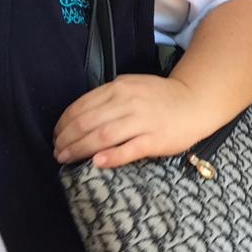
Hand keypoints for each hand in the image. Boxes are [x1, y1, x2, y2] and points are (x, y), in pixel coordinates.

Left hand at [53, 74, 213, 168]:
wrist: (196, 102)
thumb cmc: (161, 99)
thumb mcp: (133, 88)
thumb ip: (108, 99)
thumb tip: (78, 118)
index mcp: (120, 88)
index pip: (81, 106)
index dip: (63, 123)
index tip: (56, 135)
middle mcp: (129, 102)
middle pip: (87, 123)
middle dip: (66, 139)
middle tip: (57, 152)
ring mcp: (142, 121)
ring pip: (102, 136)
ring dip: (79, 149)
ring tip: (66, 158)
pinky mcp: (155, 139)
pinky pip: (129, 149)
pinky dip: (111, 156)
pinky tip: (97, 163)